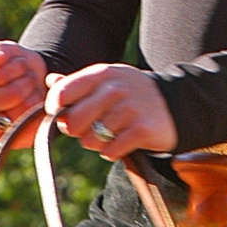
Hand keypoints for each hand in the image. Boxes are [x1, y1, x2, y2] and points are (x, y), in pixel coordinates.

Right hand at [0, 40, 47, 144]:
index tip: (22, 63)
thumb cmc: (17, 63)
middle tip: (31, 77)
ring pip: (8, 116)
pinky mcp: (2, 138)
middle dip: (20, 85)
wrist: (34, 81)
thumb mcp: (9, 49)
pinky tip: (37, 103)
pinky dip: (32, 117)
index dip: (8, 71)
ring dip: (29, 98)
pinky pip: (18, 133)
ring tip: (34, 88)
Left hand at [45, 63, 177, 160]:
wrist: (175, 104)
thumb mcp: (107, 81)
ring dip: (96, 143)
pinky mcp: (142, 129)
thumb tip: (50, 80)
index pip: (62, 94)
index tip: (65, 116)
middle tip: (89, 129)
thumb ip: (78, 83)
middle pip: (73, 122)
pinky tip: (122, 142)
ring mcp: (130, 108)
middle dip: (77, 132)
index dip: (56, 110)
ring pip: (90, 140)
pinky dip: (112, 152)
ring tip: (109, 135)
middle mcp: (115, 88)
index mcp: (101, 74)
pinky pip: (111, 151)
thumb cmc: (131, 95)